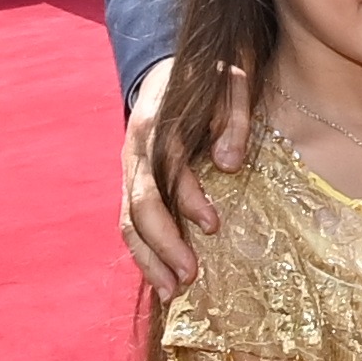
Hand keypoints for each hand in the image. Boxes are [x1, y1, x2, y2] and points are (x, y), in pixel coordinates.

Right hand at [119, 58, 249, 293]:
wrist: (167, 68)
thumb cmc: (206, 78)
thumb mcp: (229, 85)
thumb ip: (232, 120)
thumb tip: (228, 164)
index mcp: (157, 124)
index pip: (166, 169)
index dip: (187, 198)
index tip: (213, 225)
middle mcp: (135, 152)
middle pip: (139, 204)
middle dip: (162, 243)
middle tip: (188, 277)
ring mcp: (130, 171)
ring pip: (129, 221)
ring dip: (148, 259)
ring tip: (173, 292)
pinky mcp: (133, 185)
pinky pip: (132, 224)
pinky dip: (144, 254)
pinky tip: (162, 280)